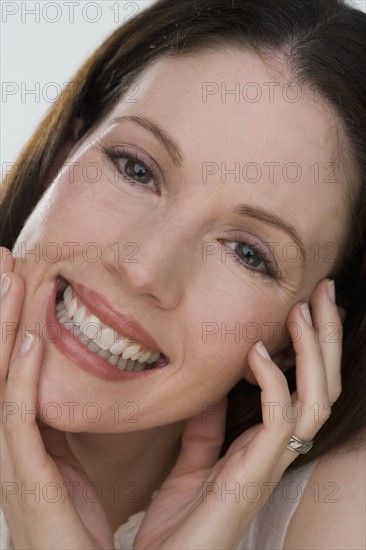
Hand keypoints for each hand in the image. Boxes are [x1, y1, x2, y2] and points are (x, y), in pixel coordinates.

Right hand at [0, 247, 113, 549]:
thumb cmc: (96, 533)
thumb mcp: (113, 464)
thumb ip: (137, 424)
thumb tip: (185, 389)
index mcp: (35, 438)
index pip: (20, 367)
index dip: (17, 323)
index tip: (25, 280)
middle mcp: (16, 442)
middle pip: (2, 362)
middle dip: (0, 311)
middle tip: (4, 262)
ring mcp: (13, 460)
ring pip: (0, 379)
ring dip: (1, 326)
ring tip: (8, 277)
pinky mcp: (25, 479)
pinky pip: (16, 419)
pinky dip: (19, 376)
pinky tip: (29, 340)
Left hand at [133, 278, 342, 548]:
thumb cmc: (180, 520)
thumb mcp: (191, 458)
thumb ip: (204, 423)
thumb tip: (209, 385)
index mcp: (264, 442)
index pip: (303, 386)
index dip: (310, 347)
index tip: (303, 306)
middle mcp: (276, 449)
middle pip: (322, 385)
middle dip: (326, 337)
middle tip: (324, 292)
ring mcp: (270, 461)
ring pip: (315, 398)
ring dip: (315, 350)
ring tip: (306, 309)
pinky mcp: (255, 473)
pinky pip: (279, 419)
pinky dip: (273, 381)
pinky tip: (258, 353)